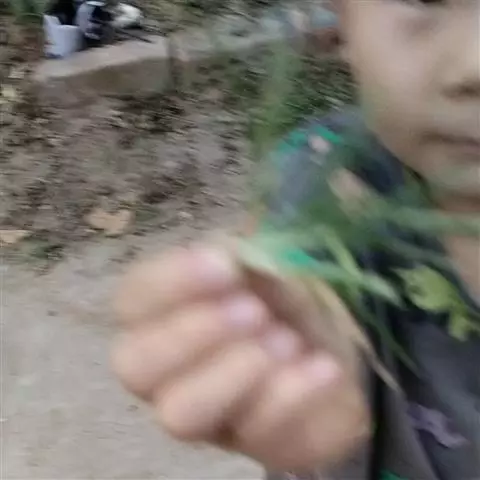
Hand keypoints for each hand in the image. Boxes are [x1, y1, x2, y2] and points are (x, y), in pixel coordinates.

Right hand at [112, 245, 369, 470]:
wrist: (334, 343)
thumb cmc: (283, 297)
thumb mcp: (269, 263)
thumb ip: (248, 258)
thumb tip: (233, 261)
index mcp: (165, 314)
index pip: (134, 299)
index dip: (170, 283)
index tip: (223, 265)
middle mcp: (171, 371)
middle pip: (135, 366)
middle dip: (192, 334)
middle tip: (251, 309)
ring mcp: (209, 416)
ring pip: (179, 416)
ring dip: (233, 373)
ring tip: (285, 340)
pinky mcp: (257, 446)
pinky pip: (258, 436)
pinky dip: (293, 395)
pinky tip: (322, 366)